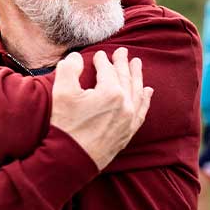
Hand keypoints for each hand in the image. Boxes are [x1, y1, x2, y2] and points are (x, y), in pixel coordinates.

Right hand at [50, 48, 152, 170]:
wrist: (72, 158)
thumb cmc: (66, 125)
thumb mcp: (62, 92)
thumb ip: (69, 69)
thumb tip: (76, 57)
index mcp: (110, 92)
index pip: (108, 70)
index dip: (103, 60)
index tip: (99, 54)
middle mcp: (125, 104)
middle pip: (125, 78)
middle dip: (123, 63)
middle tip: (123, 51)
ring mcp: (129, 119)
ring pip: (137, 92)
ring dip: (137, 76)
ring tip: (137, 64)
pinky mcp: (128, 131)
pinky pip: (142, 111)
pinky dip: (145, 99)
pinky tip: (147, 91)